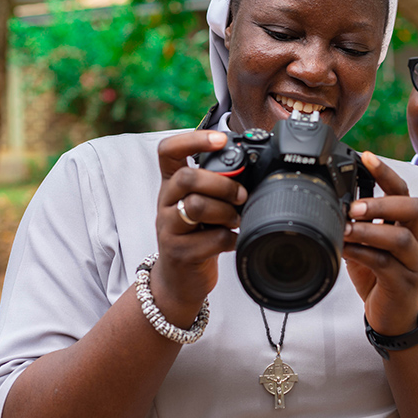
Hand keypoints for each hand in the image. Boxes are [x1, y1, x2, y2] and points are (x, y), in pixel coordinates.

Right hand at [151, 130, 246, 325]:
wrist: (179, 278)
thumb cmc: (197, 234)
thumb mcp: (202, 204)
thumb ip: (216, 185)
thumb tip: (253, 170)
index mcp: (171, 183)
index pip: (169, 150)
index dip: (194, 139)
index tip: (220, 139)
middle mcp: (165, 201)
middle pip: (187, 177)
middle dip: (223, 184)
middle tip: (241, 197)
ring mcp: (168, 228)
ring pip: (196, 206)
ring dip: (226, 212)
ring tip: (235, 221)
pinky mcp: (179, 252)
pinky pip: (212, 239)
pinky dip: (231, 239)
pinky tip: (233, 241)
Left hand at [342, 152, 417, 336]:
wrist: (395, 319)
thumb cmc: (380, 279)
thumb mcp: (367, 247)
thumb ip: (356, 227)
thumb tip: (329, 205)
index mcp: (405, 226)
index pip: (402, 191)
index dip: (386, 172)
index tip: (366, 156)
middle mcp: (414, 240)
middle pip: (414, 208)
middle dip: (383, 202)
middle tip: (354, 206)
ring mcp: (412, 262)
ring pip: (402, 238)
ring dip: (371, 230)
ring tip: (346, 229)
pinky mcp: (403, 283)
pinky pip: (387, 264)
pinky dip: (364, 254)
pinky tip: (346, 250)